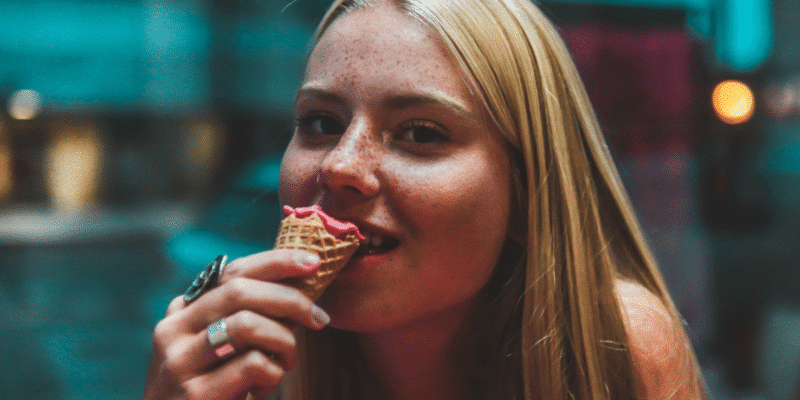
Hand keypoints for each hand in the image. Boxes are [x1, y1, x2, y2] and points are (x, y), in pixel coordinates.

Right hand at [143, 249, 328, 399]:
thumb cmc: (212, 391)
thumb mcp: (221, 349)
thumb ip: (247, 318)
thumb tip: (299, 288)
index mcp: (182, 312)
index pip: (232, 272)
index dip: (275, 262)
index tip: (312, 262)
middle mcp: (173, 330)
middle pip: (240, 291)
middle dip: (290, 299)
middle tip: (319, 319)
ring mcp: (180, 362)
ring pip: (247, 325)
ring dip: (284, 341)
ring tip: (287, 362)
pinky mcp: (195, 393)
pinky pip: (252, 365)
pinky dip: (273, 374)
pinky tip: (264, 389)